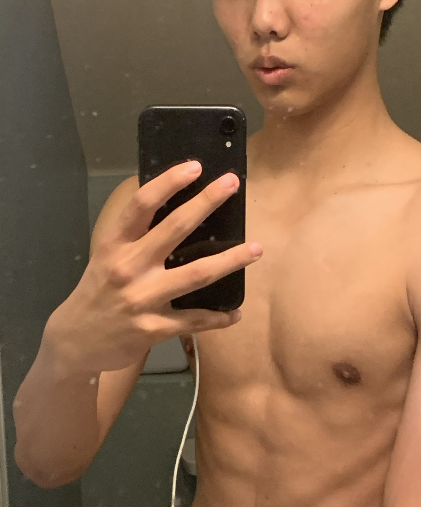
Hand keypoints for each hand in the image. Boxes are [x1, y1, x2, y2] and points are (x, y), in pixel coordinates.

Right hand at [47, 161, 261, 373]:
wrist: (77, 340)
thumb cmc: (99, 290)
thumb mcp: (107, 257)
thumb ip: (135, 236)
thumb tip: (175, 206)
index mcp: (115, 245)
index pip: (142, 205)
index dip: (168, 182)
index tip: (194, 166)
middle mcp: (128, 267)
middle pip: (174, 228)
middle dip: (206, 202)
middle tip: (232, 183)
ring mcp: (142, 299)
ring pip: (196, 274)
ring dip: (230, 260)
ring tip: (256, 249)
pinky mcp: (153, 328)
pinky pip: (194, 320)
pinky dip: (218, 317)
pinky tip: (236, 312)